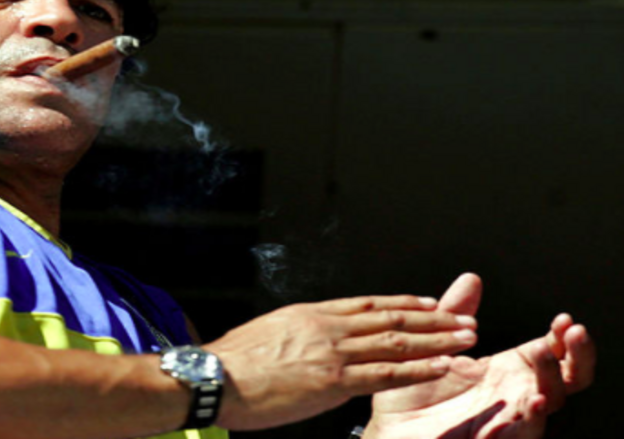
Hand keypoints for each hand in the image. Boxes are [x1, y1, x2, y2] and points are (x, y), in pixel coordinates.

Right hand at [207, 293, 479, 429]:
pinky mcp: (333, 380)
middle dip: (431, 319)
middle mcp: (327, 327)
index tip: (427, 303)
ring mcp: (332, 352)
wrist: (216, 377)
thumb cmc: (232, 362)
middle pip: (390, 318)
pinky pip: (385, 374)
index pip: (367, 305)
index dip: (401, 304)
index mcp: (311, 315)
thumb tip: (305, 339)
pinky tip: (442, 366)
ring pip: (396, 342)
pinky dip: (417, 369)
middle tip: (462, 317)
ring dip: (436, 340)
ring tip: (466, 337)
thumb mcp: (267, 334)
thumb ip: (295, 334)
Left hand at [364, 274, 595, 438]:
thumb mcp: (433, 346)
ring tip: (547, 355)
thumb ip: (453, 315)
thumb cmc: (411, 393)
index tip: (564, 319)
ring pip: (549, 404)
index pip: (549, 352)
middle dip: (576, 356)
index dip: (563, 338)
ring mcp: (507, 421)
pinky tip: (535, 399)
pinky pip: (525, 433)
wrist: (389, 429)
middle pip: (566, 380)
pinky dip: (533, 418)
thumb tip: (471, 279)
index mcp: (506, 372)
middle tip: (573, 332)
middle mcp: (514, 395)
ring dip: (553, 380)